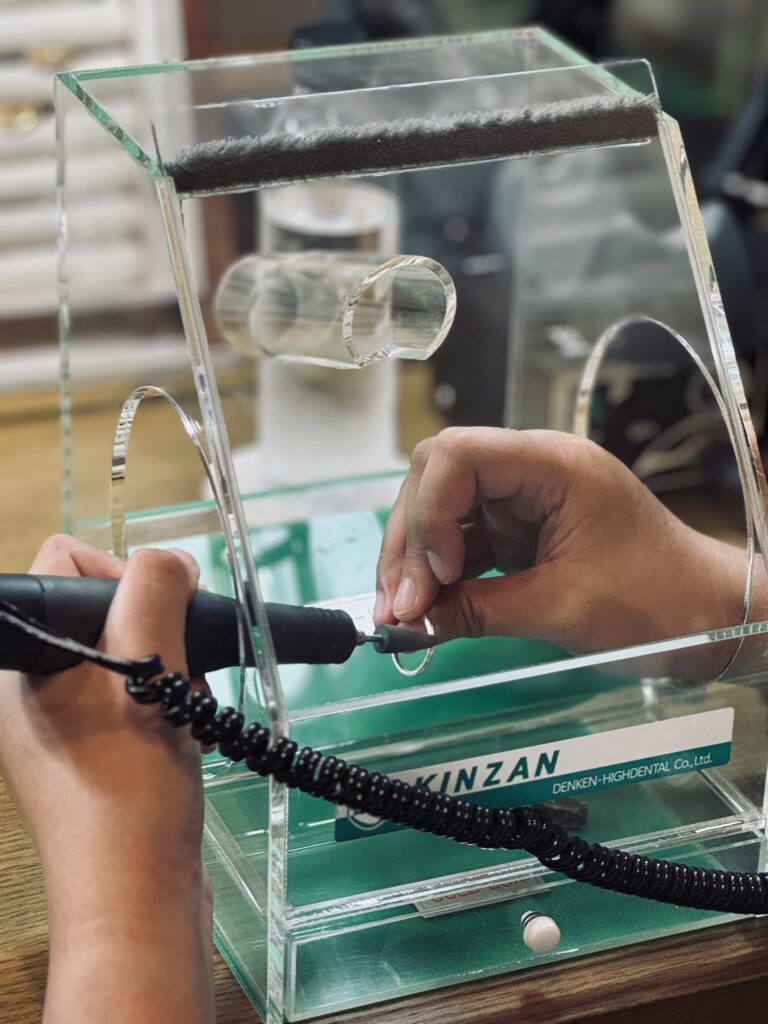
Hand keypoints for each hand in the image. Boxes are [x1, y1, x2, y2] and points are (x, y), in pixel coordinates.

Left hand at [0, 535, 214, 1023]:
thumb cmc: (130, 789)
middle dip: (159, 631)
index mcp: (26, 660)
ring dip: (171, 670)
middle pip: (105, 607)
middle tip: (176, 674)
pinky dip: (167, 703)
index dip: (125, 573)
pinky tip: (183, 734)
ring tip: (183, 710)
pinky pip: (133, 697)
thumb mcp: (147, 673)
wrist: (135, 898)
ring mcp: (60, 723)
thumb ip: (155, 594)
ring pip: (128, 653)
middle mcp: (33, 686)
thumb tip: (172, 563)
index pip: (68, 562)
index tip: (164, 619)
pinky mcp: (90, 753)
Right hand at [374, 428, 753, 658]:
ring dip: (417, 560)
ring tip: (405, 613)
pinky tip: (426, 609)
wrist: (709, 617)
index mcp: (553, 465)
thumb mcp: (561, 610)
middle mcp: (532, 469)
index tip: (438, 575)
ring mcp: (524, 498)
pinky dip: (440, 574)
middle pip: (438, 478)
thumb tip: (412, 622)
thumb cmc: (658, 603)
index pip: (457, 455)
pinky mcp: (521, 529)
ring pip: (442, 510)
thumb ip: (478, 610)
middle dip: (412, 539)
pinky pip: (463, 540)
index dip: (431, 513)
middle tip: (403, 604)